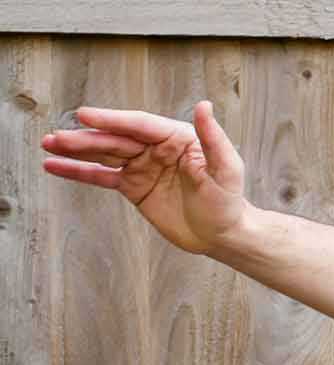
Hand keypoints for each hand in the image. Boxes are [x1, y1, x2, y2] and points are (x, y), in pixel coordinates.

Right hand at [42, 102, 249, 254]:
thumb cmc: (229, 201)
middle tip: (57, 137)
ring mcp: (141, 166)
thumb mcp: (227, 169)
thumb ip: (213, 138)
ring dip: (75, 150)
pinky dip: (78, 171)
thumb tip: (203, 105)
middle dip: (85, 138)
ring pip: (104, 154)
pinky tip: (54, 166)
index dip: (112, 120)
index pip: (139, 125)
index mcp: (177, 137)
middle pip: (116, 139)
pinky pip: (101, 176)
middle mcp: (156, 148)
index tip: (85, 115)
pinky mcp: (133, 186)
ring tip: (48, 145)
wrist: (223, 235)